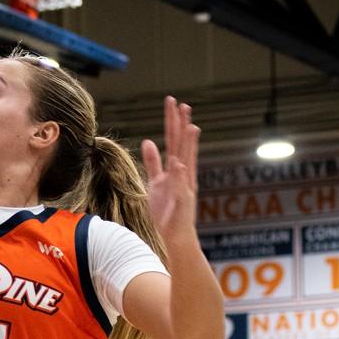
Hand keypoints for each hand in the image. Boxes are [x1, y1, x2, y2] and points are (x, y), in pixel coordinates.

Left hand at [141, 95, 200, 244]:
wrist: (174, 235)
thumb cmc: (166, 211)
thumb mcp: (155, 182)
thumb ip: (153, 162)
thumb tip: (148, 141)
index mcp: (177, 169)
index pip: (174, 140)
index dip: (173, 122)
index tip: (173, 102)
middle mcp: (184, 174)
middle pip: (182, 145)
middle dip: (182, 125)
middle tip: (182, 104)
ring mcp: (185, 187)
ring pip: (187, 161)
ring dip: (188, 145)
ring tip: (190, 126)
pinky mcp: (183, 201)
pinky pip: (180, 187)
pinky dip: (180, 176)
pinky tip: (179, 163)